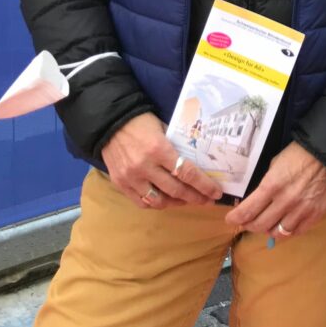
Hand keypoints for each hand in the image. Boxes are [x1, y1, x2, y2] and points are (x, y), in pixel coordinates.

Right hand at [100, 112, 222, 208]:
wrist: (110, 123)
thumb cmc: (142, 122)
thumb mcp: (164, 129)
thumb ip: (177, 147)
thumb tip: (197, 160)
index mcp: (159, 149)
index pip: (186, 173)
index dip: (203, 185)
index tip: (215, 192)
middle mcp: (145, 167)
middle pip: (175, 190)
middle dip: (195, 197)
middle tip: (207, 200)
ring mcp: (131, 178)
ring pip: (159, 201)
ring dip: (177, 203)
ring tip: (188, 201)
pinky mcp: (120, 184)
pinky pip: (142, 202)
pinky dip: (156, 204)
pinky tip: (166, 200)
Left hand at [224, 141, 325, 237]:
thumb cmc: (299, 155)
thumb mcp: (276, 163)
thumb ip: (266, 184)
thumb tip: (256, 200)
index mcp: (272, 185)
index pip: (248, 210)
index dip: (235, 218)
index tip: (231, 219)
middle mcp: (285, 201)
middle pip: (259, 225)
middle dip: (249, 225)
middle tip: (246, 222)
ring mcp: (300, 211)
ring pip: (276, 233)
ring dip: (267, 229)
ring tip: (265, 223)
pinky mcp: (314, 216)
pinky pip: (295, 233)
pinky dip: (286, 232)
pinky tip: (283, 225)